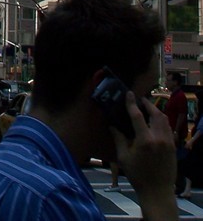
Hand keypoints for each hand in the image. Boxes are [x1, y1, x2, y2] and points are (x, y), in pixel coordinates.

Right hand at [111, 94, 178, 220]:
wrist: (157, 191)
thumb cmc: (138, 175)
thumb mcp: (124, 157)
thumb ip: (119, 139)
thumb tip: (112, 125)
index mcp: (144, 140)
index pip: (137, 115)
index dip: (132, 103)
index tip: (129, 93)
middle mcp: (158, 138)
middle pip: (155, 113)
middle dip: (148, 104)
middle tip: (140, 100)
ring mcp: (168, 142)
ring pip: (164, 120)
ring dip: (156, 111)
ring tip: (148, 109)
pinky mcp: (173, 147)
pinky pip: (168, 129)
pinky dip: (162, 121)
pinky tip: (155, 123)